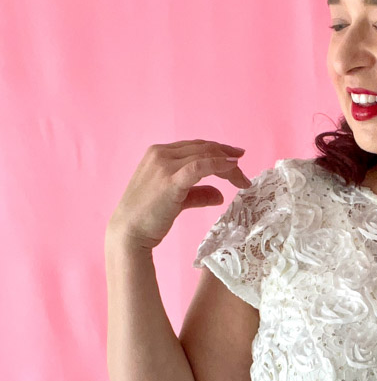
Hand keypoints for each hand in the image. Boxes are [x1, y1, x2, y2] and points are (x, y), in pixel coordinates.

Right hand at [106, 139, 251, 251]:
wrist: (128, 233)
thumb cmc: (148, 217)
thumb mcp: (177, 199)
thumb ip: (198, 193)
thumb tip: (220, 195)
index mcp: (159, 153)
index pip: (196, 147)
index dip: (219, 152)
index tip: (236, 160)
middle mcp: (161, 153)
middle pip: (205, 149)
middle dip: (228, 159)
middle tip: (243, 173)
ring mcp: (164, 165)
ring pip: (207, 155)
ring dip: (229, 166)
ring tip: (242, 179)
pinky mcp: (170, 180)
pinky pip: (201, 165)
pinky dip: (220, 164)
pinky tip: (233, 169)